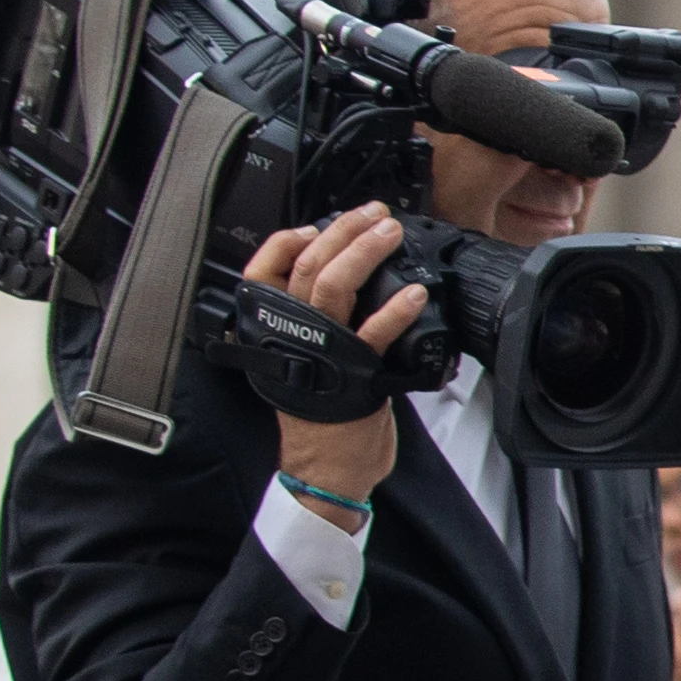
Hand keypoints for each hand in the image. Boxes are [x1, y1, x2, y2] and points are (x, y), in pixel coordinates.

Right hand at [246, 206, 429, 507]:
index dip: (289, 238)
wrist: (329, 467)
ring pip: (331, 285)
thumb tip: (350, 277)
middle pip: (306, 264)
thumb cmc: (323, 414)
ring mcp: (324, 350)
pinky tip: (414, 293)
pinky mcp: (356, 372)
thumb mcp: (309, 357)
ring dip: (364, 251)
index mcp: (276, 326)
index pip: (266, 268)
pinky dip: (396, 308)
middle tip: (374, 213)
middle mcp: (293, 332)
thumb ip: (320, 319)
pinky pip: (374, 331)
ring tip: (391, 233)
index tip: (319, 223)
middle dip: (342, 230)